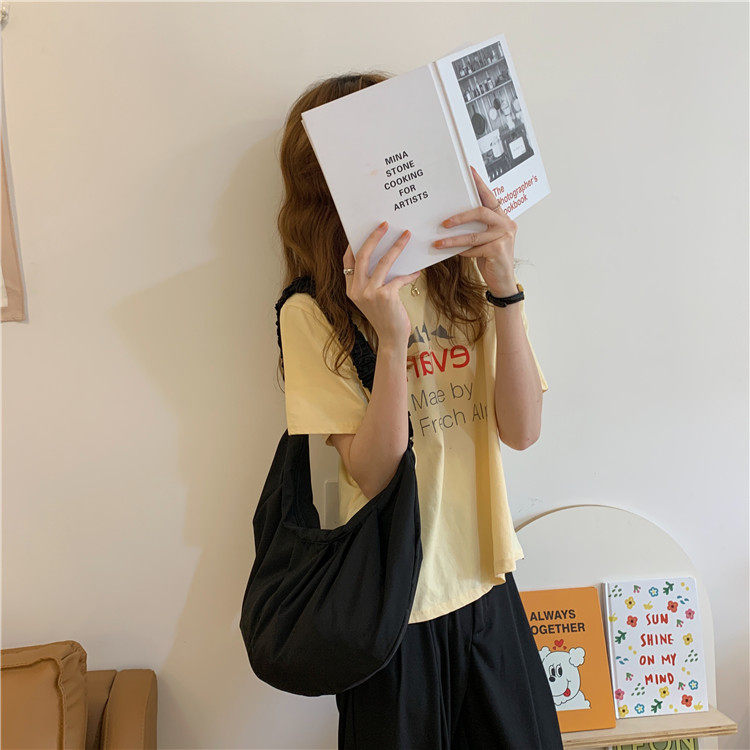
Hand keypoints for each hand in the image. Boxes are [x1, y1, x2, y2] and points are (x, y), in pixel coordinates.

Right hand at [343, 221, 420, 345]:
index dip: (354, 245)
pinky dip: (409, 274)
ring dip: (396, 247)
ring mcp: (370, 293)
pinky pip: (399, 278)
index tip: (363, 231)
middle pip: (363, 256)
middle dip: (374, 237)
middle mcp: (357, 290)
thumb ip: (373, 281)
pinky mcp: (385, 296)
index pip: (348, 262)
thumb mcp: (373, 298)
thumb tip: (386, 257)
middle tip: (385, 225)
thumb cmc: (384, 317)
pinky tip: (416, 272)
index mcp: (351, 289)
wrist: (391, 338)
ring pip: (383, 263)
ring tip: (406, 236)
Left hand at [432, 165, 517, 295]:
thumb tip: (452, 219)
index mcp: (502, 218)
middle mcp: (506, 224)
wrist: (503, 281)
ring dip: (453, 239)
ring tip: (438, 242)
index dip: (479, 184)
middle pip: (481, 212)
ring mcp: (505, 237)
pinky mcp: (499, 250)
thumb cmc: (491, 259)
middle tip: (444, 222)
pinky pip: (474, 249)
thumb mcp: (484, 240)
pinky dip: (462, 251)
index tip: (469, 171)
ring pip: (473, 235)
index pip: (489, 197)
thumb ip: (476, 228)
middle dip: (460, 216)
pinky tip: (454, 253)